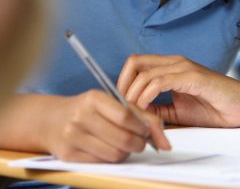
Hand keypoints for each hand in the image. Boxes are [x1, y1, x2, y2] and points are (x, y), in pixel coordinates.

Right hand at [42, 90, 170, 162]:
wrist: (51, 120)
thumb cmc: (90, 110)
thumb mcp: (113, 104)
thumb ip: (143, 117)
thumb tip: (166, 144)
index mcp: (94, 99)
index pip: (127, 117)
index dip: (143, 128)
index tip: (146, 131)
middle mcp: (80, 116)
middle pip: (124, 139)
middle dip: (139, 144)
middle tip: (140, 142)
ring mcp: (72, 136)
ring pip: (115, 154)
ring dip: (126, 153)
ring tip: (124, 145)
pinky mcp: (68, 155)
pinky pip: (102, 163)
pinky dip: (111, 159)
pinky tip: (109, 149)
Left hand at [117, 55, 239, 127]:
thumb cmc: (216, 109)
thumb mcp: (177, 112)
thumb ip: (157, 110)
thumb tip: (134, 114)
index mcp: (172, 68)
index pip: (136, 65)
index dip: (123, 83)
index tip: (123, 106)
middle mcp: (176, 63)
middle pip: (134, 62)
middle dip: (123, 86)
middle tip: (125, 109)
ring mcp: (184, 68)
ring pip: (144, 73)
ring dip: (133, 96)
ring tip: (136, 114)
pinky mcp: (193, 77)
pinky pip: (159, 82)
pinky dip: (146, 96)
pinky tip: (147, 110)